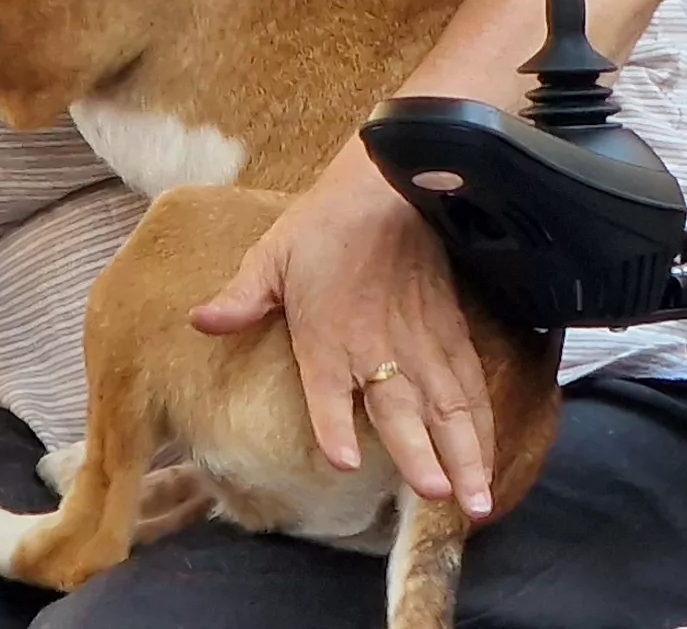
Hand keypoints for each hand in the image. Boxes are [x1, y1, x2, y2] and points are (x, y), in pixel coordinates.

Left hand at [192, 158, 495, 517]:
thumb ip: (240, 299)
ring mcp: (421, 343)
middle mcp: (379, 348)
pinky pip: (469, 384)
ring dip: (467, 454)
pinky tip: (487, 452)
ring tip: (478, 500)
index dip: (338, 428)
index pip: (331, 393)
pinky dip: (481, 422)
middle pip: (407, 412)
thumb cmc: (327, 223)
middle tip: (443, 501)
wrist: (390, 184)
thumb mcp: (272, 257)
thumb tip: (199, 322)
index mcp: (329, 337)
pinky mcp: (450, 331)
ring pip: (450, 407)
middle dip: (427, 459)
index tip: (345, 462)